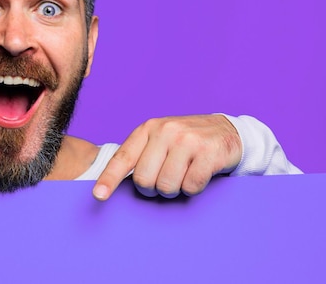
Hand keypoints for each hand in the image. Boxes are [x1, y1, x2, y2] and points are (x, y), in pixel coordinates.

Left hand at [92, 115, 241, 199]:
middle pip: (145, 180)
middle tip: (166, 179)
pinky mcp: (208, 152)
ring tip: (183, 174)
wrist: (227, 130)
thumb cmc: (186, 140)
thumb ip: (140, 155)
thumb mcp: (159, 140)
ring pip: (167, 186)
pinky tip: (198, 174)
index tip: (98, 196)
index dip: (109, 179)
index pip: (123, 158)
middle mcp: (165, 131)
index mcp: (148, 128)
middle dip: (153, 188)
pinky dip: (193, 188)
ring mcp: (187, 140)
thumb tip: (112, 183)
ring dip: (175, 189)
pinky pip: (190, 186)